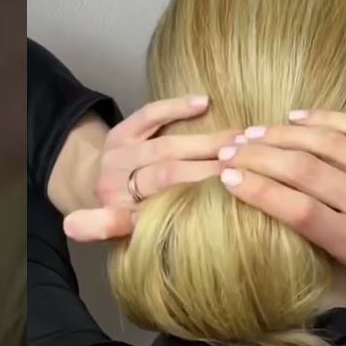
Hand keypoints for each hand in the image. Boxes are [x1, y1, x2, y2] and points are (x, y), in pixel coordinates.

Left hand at [59, 95, 235, 240]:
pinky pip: (148, 115)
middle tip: (251, 166)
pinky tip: (204, 103)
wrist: (94, 188)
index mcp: (125, 219)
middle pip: (168, 175)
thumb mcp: (140, 238)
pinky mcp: (119, 133)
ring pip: (166, 147)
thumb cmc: (133, 217)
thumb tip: (201, 243)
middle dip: (210, 171)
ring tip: (241, 142)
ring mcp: (117, 157)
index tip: (232, 196)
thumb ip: (161, 237)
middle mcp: (116, 187)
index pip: (163, 211)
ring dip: (206, 142)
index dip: (195, 201)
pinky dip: (175, 107)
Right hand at [218, 111, 345, 287]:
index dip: (258, 191)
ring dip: (284, 134)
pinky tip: (297, 117)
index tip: (227, 178)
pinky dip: (324, 118)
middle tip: (230, 149)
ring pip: (328, 144)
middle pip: (304, 171)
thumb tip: (279, 214)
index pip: (299, 211)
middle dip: (259, 156)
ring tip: (254, 132)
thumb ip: (325, 244)